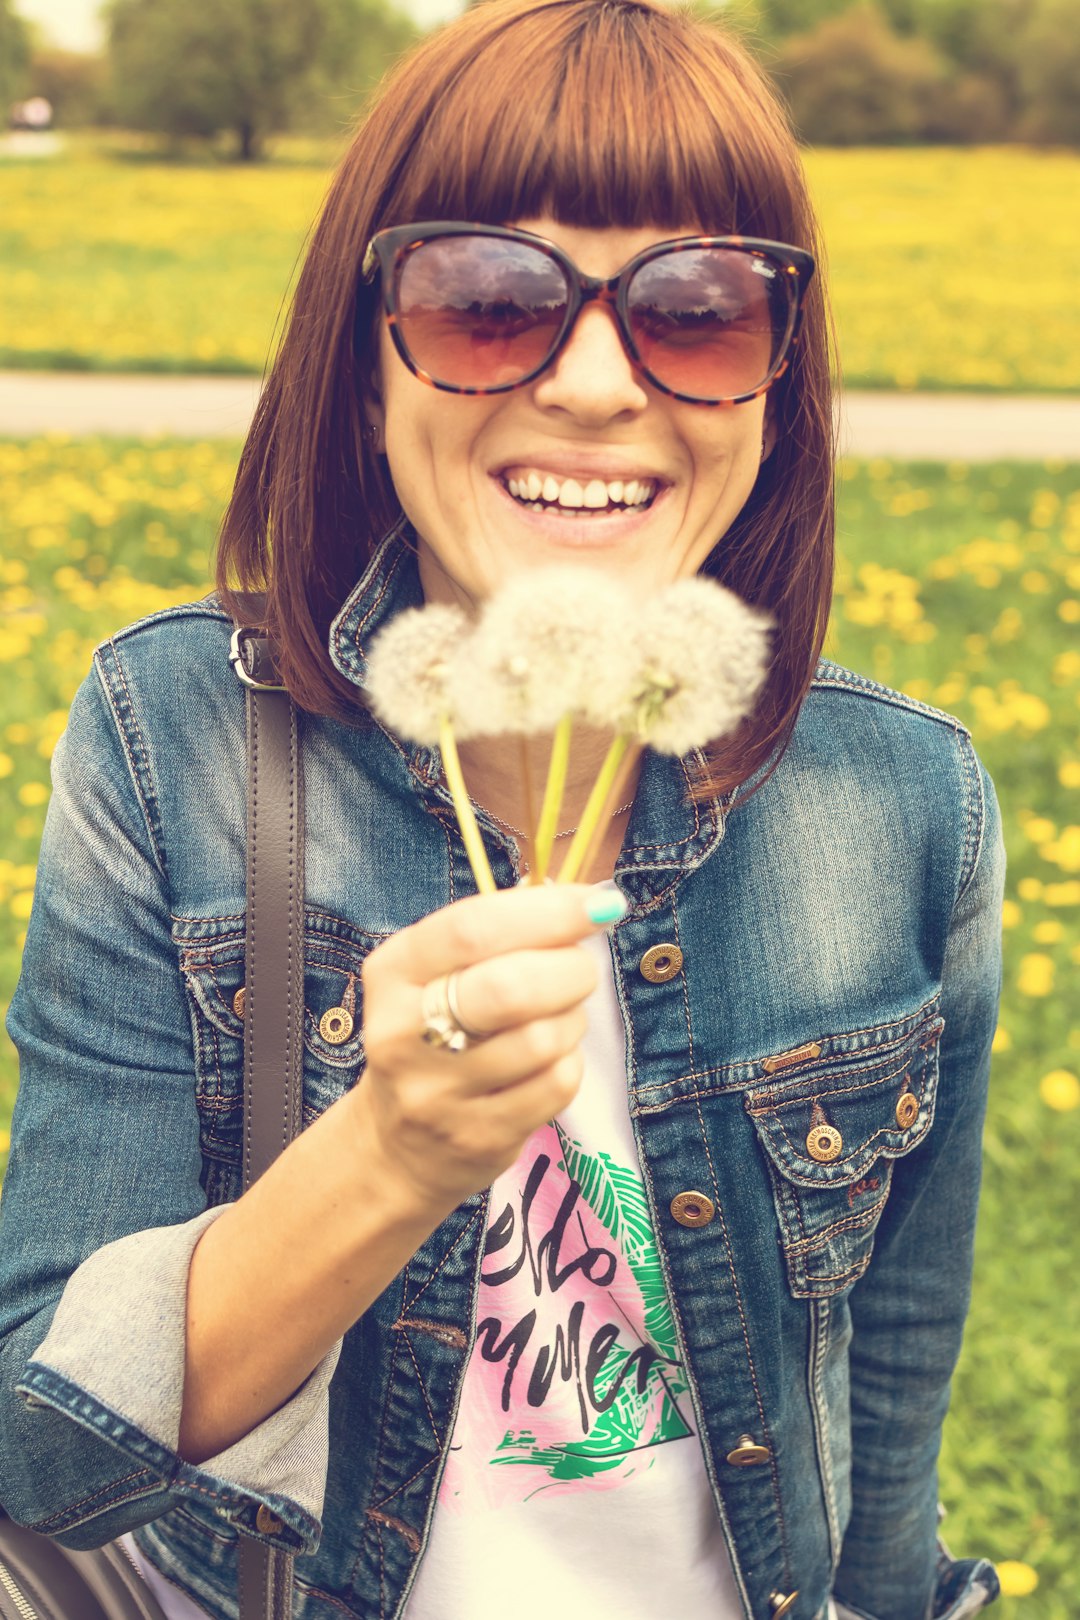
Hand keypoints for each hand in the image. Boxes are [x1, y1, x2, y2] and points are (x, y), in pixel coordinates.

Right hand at [355, 884, 624, 1217]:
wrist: (398, 1144)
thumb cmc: (437, 1033)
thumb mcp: (438, 973)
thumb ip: (501, 933)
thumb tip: (590, 903)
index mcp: (394, 972)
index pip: (473, 929)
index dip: (547, 911)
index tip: (598, 903)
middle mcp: (402, 1032)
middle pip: (510, 987)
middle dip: (570, 969)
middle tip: (581, 968)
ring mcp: (438, 1093)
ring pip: (543, 1039)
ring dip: (572, 1018)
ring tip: (559, 1017)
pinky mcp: (477, 1136)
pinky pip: (556, 1085)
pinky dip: (570, 1062)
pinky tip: (551, 1059)